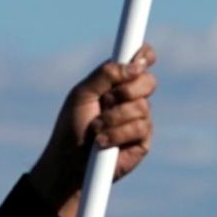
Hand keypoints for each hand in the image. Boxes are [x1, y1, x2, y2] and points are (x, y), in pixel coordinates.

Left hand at [26, 45, 157, 216]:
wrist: (69, 161)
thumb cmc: (71, 126)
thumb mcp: (82, 94)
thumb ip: (105, 75)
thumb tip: (135, 66)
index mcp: (117, 81)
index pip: (140, 61)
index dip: (144, 55)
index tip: (140, 59)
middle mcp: (131, 98)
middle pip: (148, 81)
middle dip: (127, 90)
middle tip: (107, 101)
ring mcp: (140, 118)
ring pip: (142, 106)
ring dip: (114, 118)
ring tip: (96, 129)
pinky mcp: (143, 140)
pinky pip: (140, 127)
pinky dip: (117, 133)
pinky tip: (102, 142)